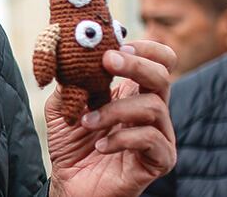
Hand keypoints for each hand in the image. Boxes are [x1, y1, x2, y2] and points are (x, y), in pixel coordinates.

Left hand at [46, 40, 176, 196]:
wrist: (70, 183)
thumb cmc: (71, 144)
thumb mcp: (63, 105)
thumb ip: (70, 81)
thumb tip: (71, 56)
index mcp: (133, 93)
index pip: (158, 62)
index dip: (146, 49)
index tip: (118, 44)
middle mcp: (150, 112)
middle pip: (162, 77)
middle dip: (135, 65)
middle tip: (107, 61)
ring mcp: (158, 136)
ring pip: (153, 107)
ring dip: (115, 110)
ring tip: (87, 122)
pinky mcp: (158, 161)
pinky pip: (151, 140)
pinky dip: (122, 139)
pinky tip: (101, 146)